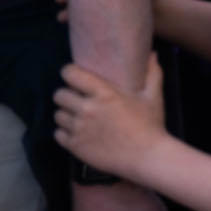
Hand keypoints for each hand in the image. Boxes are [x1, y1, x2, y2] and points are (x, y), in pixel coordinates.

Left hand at [55, 57, 167, 184]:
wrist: (146, 157)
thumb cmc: (150, 125)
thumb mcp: (153, 96)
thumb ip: (152, 72)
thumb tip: (152, 53)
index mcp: (104, 94)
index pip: (71, 75)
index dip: (69, 72)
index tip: (75, 75)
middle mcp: (87, 109)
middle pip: (59, 95)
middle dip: (66, 94)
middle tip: (76, 98)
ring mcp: (79, 129)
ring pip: (57, 115)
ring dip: (65, 113)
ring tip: (76, 115)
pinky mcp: (75, 146)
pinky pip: (58, 134)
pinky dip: (64, 132)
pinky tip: (76, 131)